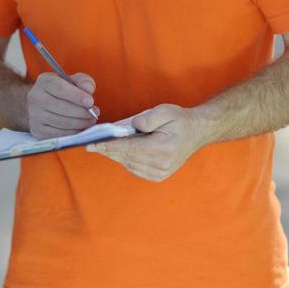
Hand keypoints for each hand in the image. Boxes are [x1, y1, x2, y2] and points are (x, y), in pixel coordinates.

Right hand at [27, 72, 98, 138]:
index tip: (90, 101)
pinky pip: (58, 134)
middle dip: (82, 112)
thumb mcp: (72, 80)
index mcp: (44, 82)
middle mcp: (36, 98)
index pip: (59, 88)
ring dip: (80, 123)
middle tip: (94, 113)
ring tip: (90, 120)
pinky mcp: (38, 131)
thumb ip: (83, 81)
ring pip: (61, 122)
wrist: (42, 104)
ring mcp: (35, 115)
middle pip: (61, 107)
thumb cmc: (62, 91)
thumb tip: (88, 89)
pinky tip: (82, 128)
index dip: (76, 95)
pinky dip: (73, 133)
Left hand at [86, 104, 200, 181]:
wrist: (197, 133)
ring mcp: (160, 173)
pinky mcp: (158, 176)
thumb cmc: (180, 120)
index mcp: (162, 148)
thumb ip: (147, 118)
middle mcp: (160, 164)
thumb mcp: (165, 111)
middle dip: (108, 150)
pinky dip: (126, 160)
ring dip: (116, 155)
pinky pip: (135, 169)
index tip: (91, 145)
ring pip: (128, 164)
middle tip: (92, 143)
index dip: (108, 146)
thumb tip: (130, 127)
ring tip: (105, 145)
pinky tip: (122, 151)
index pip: (129, 148)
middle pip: (126, 157)